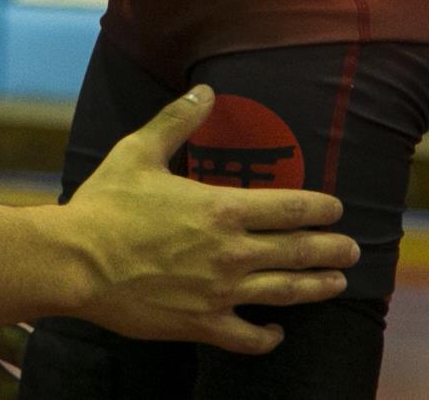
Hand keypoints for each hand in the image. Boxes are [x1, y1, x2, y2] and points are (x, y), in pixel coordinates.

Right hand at [62, 86, 356, 355]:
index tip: (337, 209)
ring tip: (337, 284)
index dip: (321, 209)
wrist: (77, 262)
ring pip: (285, 293)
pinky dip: (268, 337)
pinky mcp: (201, 324)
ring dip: (316, 287)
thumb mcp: (140, 151)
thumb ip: (178, 121)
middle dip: (332, 250)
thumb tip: (206, 91)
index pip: (291, 207)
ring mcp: (220, 293)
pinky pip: (247, 337)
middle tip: (352, 250)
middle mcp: (231, 253)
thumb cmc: (107, 205)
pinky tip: (277, 332)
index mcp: (222, 209)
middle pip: (299, 252)